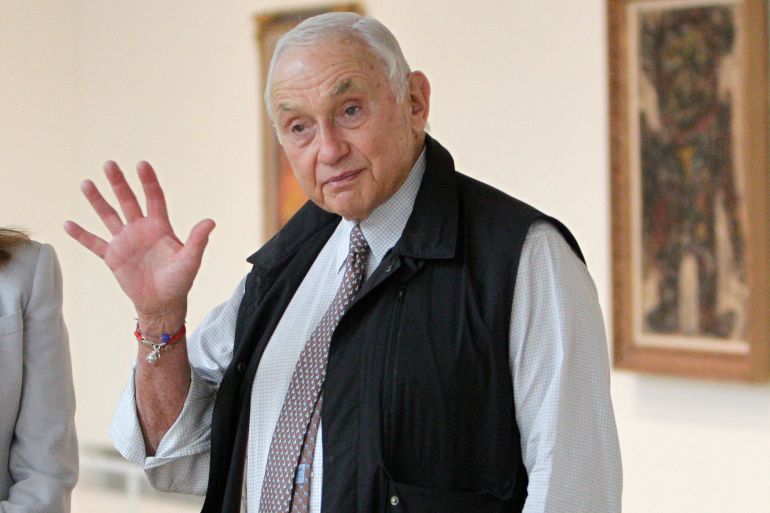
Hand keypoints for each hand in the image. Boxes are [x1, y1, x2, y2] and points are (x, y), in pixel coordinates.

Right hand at [64, 161, 214, 324]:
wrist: (162, 304)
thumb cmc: (179, 282)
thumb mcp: (191, 260)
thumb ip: (198, 240)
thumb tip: (211, 221)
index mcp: (160, 227)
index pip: (154, 198)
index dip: (148, 182)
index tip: (142, 164)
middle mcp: (141, 230)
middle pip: (128, 201)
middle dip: (119, 183)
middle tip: (110, 164)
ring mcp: (125, 242)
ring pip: (109, 216)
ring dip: (97, 201)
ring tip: (86, 183)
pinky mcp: (113, 257)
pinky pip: (94, 243)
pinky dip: (81, 234)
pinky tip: (68, 223)